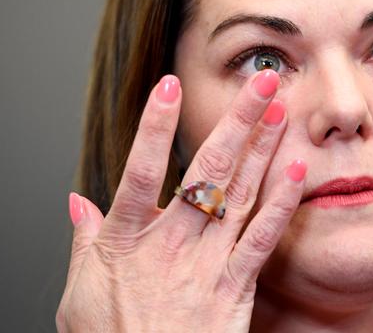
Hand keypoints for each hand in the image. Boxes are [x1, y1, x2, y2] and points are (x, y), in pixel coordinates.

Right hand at [56, 70, 306, 331]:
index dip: (154, 127)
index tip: (170, 84)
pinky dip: (280, 205)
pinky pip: (261, 240)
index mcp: (127, 239)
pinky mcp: (235, 287)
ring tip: (280, 109)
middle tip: (260, 81)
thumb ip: (83, 240)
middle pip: (208, 171)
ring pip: (240, 195)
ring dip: (263, 149)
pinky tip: (297, 173)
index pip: (140, 171)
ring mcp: (207, 264)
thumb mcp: (80, 292)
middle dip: (236, 121)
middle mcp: (172, 243)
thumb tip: (75, 200)